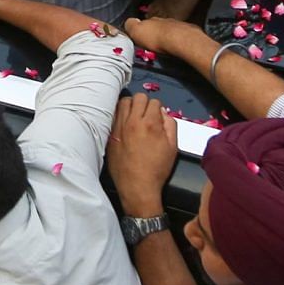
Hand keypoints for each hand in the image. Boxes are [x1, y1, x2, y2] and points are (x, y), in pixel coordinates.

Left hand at [106, 94, 178, 216]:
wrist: (138, 187)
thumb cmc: (156, 169)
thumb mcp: (173, 147)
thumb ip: (170, 125)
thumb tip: (163, 113)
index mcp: (150, 124)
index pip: (154, 102)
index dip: (158, 108)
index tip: (157, 115)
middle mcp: (133, 122)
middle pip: (138, 97)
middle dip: (145, 103)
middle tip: (147, 113)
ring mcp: (119, 128)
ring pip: (123, 102)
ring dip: (131, 105)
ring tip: (135, 115)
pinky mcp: (110, 135)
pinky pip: (113, 115)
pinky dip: (120, 115)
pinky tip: (125, 122)